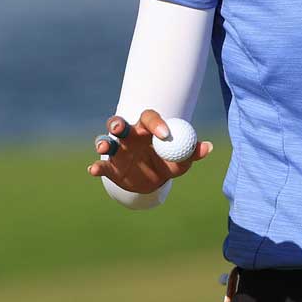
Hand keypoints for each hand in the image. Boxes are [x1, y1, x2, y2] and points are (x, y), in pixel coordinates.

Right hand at [83, 110, 213, 193]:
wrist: (153, 182)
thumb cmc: (168, 163)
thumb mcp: (181, 160)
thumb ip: (192, 153)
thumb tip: (208, 147)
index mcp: (147, 129)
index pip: (148, 118)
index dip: (155, 123)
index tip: (164, 134)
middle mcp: (129, 136)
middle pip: (119, 123)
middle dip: (117, 124)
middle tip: (121, 128)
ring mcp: (117, 151)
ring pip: (105, 140)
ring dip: (103, 142)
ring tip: (105, 148)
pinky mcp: (110, 167)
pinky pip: (102, 166)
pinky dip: (96, 167)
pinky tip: (94, 170)